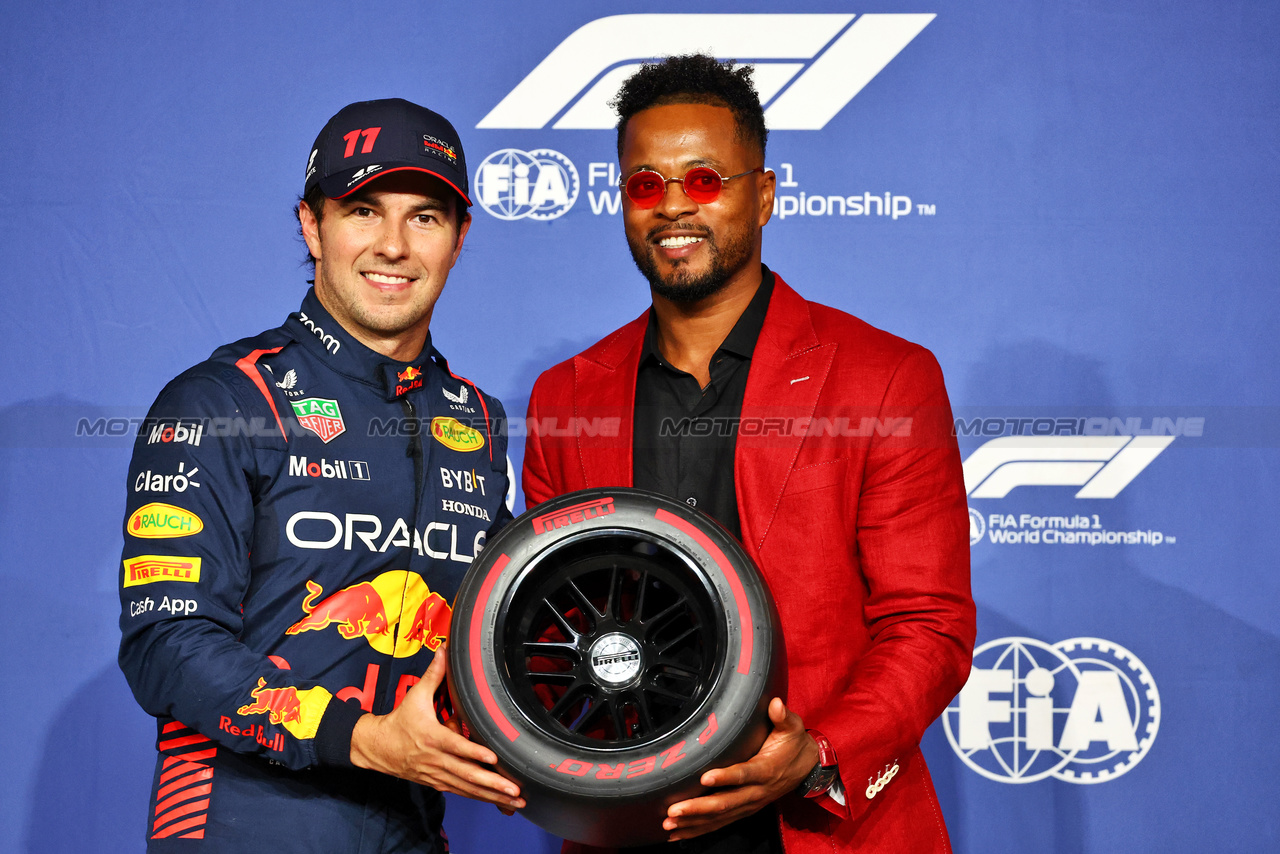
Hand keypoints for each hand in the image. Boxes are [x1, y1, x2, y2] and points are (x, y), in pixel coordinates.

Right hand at [349, 641, 524, 810]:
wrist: (377, 748)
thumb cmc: (399, 721)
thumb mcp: (415, 696)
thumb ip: (434, 674)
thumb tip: (444, 649)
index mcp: (431, 738)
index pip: (456, 747)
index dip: (474, 753)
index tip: (493, 759)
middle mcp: (436, 760)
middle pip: (466, 774)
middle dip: (493, 784)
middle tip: (515, 790)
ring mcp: (437, 775)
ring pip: (467, 788)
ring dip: (492, 796)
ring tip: (515, 801)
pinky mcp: (437, 783)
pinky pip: (462, 792)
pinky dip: (480, 799)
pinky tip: (499, 804)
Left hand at [663, 697, 817, 840]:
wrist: (807, 767)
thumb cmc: (794, 744)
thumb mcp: (793, 727)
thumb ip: (782, 717)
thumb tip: (776, 704)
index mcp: (767, 769)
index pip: (744, 774)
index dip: (725, 778)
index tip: (705, 777)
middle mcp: (757, 791)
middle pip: (726, 803)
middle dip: (699, 808)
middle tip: (675, 810)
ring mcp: (750, 804)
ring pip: (720, 817)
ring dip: (694, 822)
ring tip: (670, 824)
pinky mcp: (744, 810)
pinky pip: (721, 823)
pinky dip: (699, 830)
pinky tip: (679, 834)